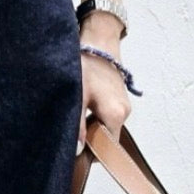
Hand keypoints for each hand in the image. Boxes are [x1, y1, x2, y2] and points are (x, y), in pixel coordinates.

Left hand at [77, 15, 132, 150]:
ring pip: (104, 127)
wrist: (98, 40)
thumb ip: (77, 124)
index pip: (105, 148)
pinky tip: (82, 105)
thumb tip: (77, 151)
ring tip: (74, 112)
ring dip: (89, 126)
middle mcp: (124, 113)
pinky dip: (93, 116)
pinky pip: (105, 116)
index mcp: (115, 115)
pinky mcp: (118, 98)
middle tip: (69, 128)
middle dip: (88, 139)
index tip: (73, 150)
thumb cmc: (86, 63)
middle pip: (105, 139)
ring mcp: (123, 105)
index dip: (89, 152)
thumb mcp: (77, 95)